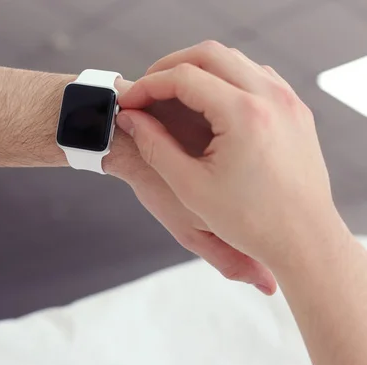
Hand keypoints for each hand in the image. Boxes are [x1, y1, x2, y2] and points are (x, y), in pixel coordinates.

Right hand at [116, 41, 339, 267]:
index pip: (184, 77)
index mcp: (244, 116)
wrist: (304, 239)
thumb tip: (132, 120)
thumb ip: (155, 146)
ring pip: (234, 59)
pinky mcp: (294, 110)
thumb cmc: (252, 221)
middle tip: (146, 90)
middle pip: (209, 54)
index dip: (147, 86)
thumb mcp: (190, 187)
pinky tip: (208, 103)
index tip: (129, 102)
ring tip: (172, 95)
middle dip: (169, 67)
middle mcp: (271, 99)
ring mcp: (287, 101)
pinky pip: (254, 75)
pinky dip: (225, 79)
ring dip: (198, 69)